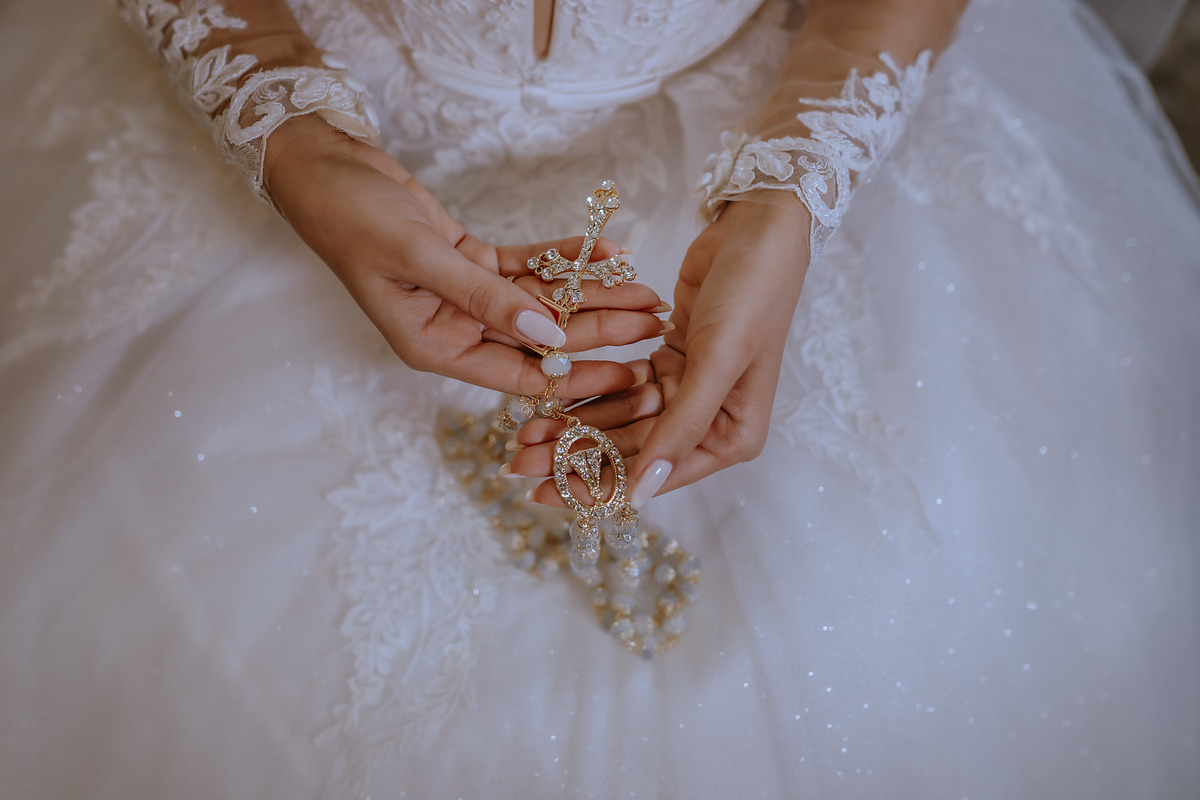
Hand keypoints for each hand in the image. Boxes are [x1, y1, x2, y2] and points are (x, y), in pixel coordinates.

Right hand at [264, 117, 666, 396]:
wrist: (324, 168)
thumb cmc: (353, 217)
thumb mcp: (418, 257)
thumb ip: (484, 298)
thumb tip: (547, 338)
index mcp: (434, 346)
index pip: (519, 375)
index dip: (577, 376)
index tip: (628, 374)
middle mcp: (453, 328)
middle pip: (540, 337)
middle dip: (598, 329)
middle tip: (653, 322)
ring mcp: (464, 296)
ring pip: (540, 301)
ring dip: (591, 292)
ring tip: (644, 288)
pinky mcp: (470, 261)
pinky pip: (527, 266)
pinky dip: (564, 258)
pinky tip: (606, 251)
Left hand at [505, 201, 810, 503]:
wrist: (758, 228)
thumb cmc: (751, 294)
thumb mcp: (718, 361)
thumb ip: (681, 427)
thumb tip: (643, 494)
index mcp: (733, 436)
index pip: (657, 474)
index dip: (600, 485)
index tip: (545, 494)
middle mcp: (711, 422)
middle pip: (634, 450)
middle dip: (576, 457)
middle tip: (519, 464)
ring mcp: (689, 391)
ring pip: (623, 419)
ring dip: (576, 427)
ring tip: (522, 434)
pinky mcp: (671, 360)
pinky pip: (622, 386)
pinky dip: (589, 392)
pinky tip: (548, 399)